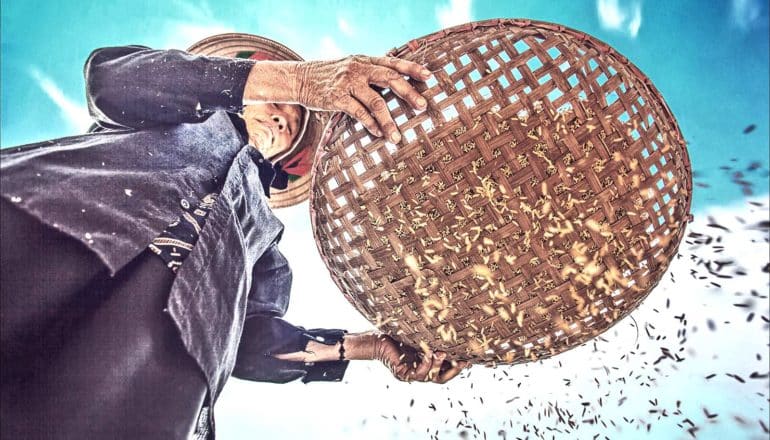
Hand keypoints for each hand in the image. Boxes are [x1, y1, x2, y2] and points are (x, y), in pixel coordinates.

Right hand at [289, 55, 430, 142]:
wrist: (299, 78)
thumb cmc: (329, 76)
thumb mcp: (350, 67)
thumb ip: (370, 72)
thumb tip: (394, 83)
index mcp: (365, 60)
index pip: (393, 63)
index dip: (412, 69)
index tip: (429, 76)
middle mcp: (358, 69)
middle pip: (390, 79)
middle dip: (409, 93)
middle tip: (423, 106)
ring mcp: (347, 83)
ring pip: (376, 102)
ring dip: (389, 122)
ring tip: (397, 138)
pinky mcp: (336, 98)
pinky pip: (358, 113)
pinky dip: (370, 124)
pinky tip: (378, 134)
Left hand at [372, 334, 469, 383]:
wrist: (376, 338)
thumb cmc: (398, 333)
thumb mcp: (420, 336)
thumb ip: (433, 337)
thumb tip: (453, 323)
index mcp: (426, 365)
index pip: (446, 370)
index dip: (458, 367)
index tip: (471, 359)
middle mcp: (420, 373)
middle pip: (442, 379)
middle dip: (454, 371)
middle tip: (463, 361)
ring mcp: (411, 375)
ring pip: (431, 377)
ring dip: (438, 365)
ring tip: (442, 353)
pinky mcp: (402, 374)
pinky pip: (417, 373)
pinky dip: (425, 364)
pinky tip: (429, 354)